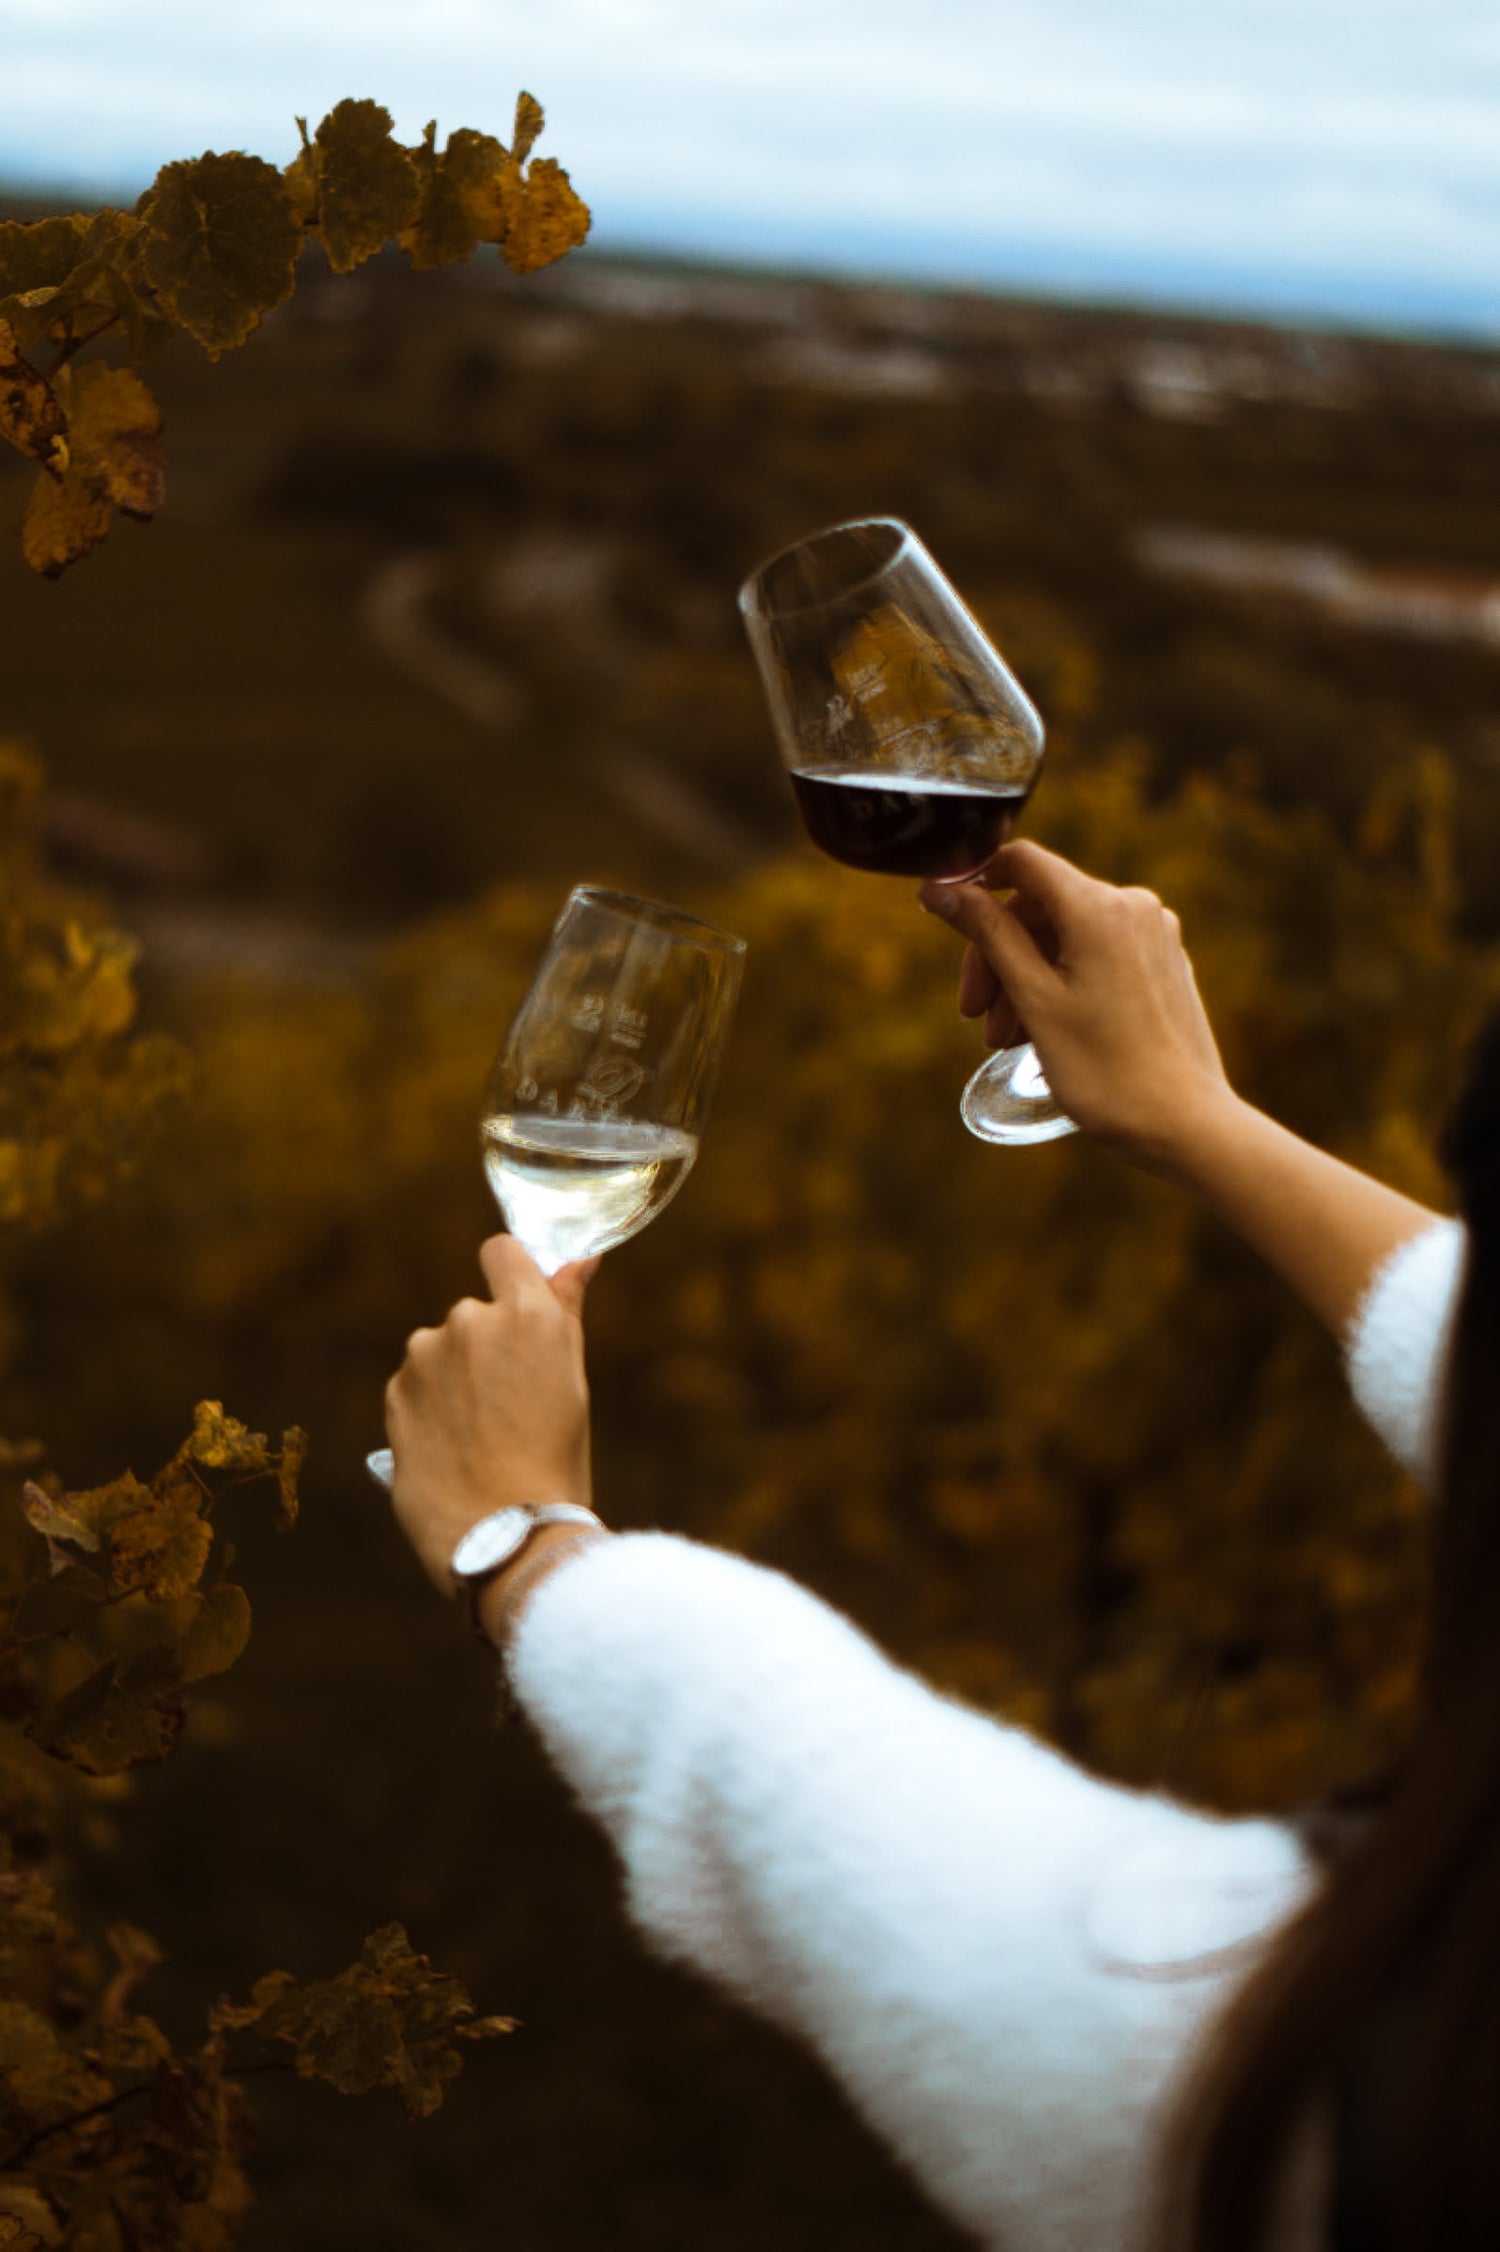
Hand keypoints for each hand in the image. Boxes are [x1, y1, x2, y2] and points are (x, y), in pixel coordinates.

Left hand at [383, 1237, 598, 1600]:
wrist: (503, 1535)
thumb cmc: (554, 1460)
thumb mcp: (573, 1380)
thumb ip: (565, 1308)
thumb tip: (579, 1257)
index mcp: (526, 1313)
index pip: (503, 1251)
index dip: (511, 1272)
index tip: (518, 1305)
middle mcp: (470, 1320)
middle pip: (475, 1312)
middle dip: (488, 1346)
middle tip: (511, 1403)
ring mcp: (425, 1355)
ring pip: (441, 1351)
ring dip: (454, 1378)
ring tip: (479, 1435)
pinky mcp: (395, 1392)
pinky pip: (416, 1385)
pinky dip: (430, 1407)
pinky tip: (452, 1448)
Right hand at [919, 841, 1234, 1178]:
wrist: (1185, 1124)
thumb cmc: (1106, 1070)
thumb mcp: (1035, 999)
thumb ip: (988, 935)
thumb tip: (939, 890)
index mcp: (1100, 907)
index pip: (1021, 861)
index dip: (975, 882)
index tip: (944, 919)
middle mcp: (1133, 907)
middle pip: (1040, 907)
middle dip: (998, 956)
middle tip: (973, 1014)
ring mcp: (1153, 935)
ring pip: (1065, 937)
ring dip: (1024, 979)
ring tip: (1004, 1040)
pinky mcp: (1163, 964)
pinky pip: (1096, 956)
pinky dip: (1060, 985)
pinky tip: (1042, 1034)